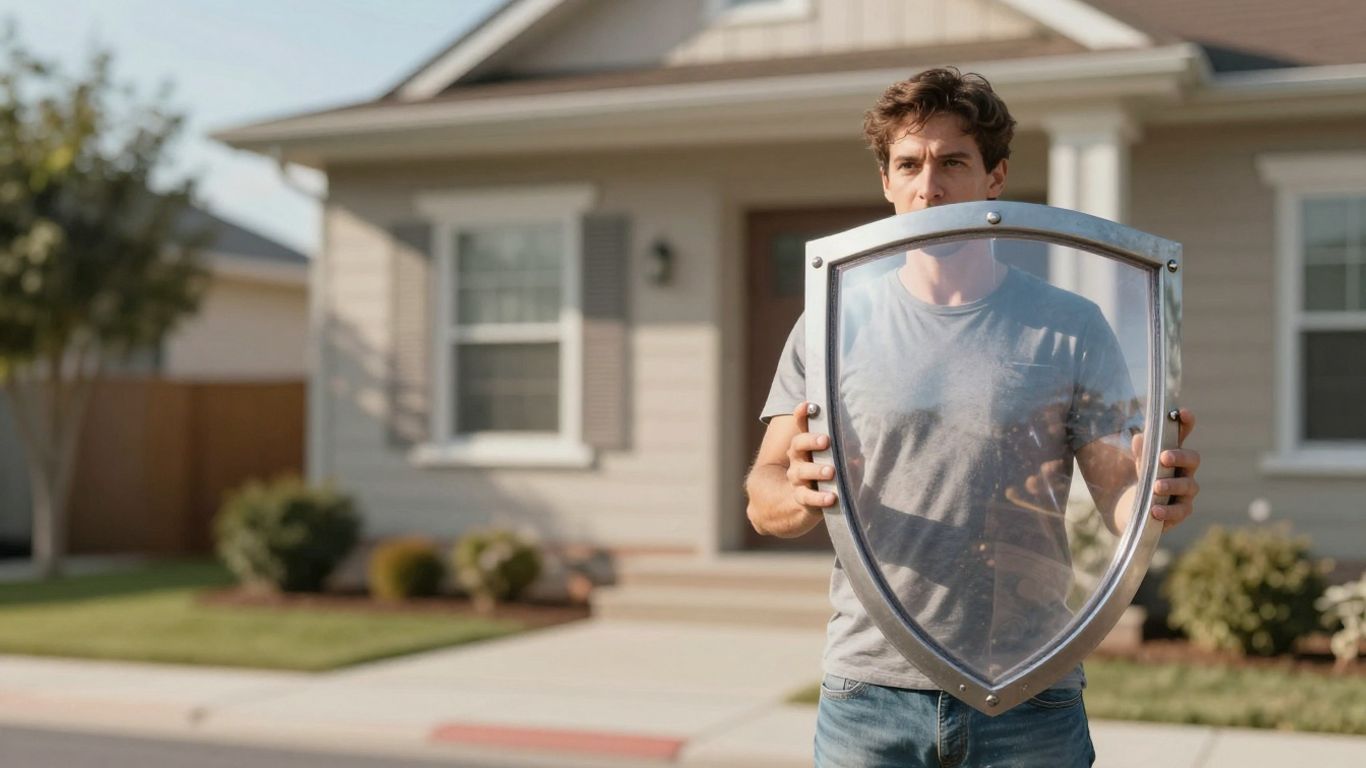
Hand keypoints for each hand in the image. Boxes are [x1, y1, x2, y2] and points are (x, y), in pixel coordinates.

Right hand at [786, 401, 837, 513]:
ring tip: (831, 471)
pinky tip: (831, 497)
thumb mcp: (837, 459)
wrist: (809, 501)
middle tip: (825, 440)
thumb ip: (846, 454)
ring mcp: (797, 478)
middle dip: (810, 441)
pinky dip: (819, 498)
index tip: (808, 404)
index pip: (801, 426)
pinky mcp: (801, 497)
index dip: (802, 414)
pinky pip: (807, 497)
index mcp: (805, 445)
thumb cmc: (828, 473)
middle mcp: (797, 459)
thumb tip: (858, 456)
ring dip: (816, 470)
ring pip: (801, 472)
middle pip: (797, 445)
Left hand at [1133, 407, 1200, 530]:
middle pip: (1193, 459)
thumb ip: (1141, 451)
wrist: (1140, 508)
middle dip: (1180, 456)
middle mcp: (1186, 470)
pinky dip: (1167, 511)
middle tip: (1164, 457)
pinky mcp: (1182, 511)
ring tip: (1156, 487)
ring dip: (1172, 485)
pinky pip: (1180, 511)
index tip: (1182, 412)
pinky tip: (1155, 511)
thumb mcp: (1140, 462)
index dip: (1187, 422)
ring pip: (1188, 486)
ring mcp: (1186, 491)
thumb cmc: (1146, 477)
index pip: (1185, 434)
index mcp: (1176, 453)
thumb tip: (1139, 438)